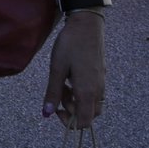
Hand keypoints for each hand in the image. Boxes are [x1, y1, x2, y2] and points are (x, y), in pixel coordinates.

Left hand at [44, 12, 105, 128]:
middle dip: (72, 111)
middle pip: (89, 115)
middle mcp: (98, 91)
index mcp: (87, 92)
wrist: (87, 25)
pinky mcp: (101, 76)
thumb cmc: (70, 45)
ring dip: (76, 101)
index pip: (84, 122)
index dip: (69, 122)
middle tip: (59, 93)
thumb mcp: (57, 69)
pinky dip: (81, 92)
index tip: (56, 110)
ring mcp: (101, 83)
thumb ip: (53, 92)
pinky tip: (70, 77)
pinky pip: (93, 93)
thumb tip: (46, 114)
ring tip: (63, 83)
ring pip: (91, 104)